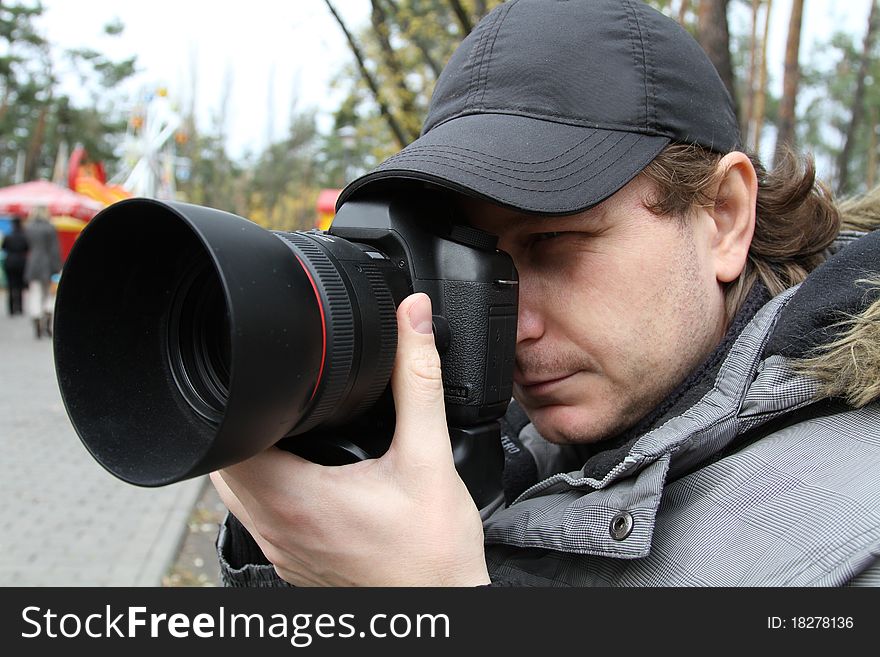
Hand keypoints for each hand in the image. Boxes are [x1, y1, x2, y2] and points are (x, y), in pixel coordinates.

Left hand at [211, 293, 490, 585]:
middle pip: (224, 462)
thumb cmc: (433, 552)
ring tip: (289, 426)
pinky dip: (267, 486)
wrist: (441, 610)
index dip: (236, 402)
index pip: (228, 439)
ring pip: (237, 492)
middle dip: (244, 422)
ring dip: (252, 455)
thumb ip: (418, 381)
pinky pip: (259, 516)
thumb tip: (413, 320)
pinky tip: (304, 471)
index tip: (263, 378)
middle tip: (281, 395)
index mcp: (295, 499)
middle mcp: (276, 529)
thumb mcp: (429, 457)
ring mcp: (281, 550)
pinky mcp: (294, 562)